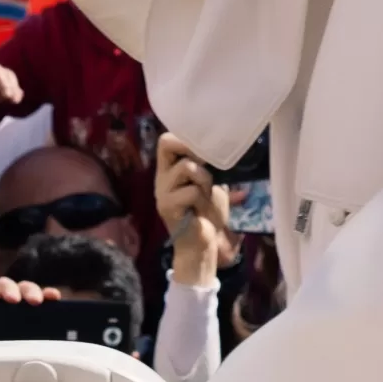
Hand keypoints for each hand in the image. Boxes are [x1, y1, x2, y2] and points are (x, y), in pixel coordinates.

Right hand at [155, 134, 233, 284]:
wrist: (203, 244)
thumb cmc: (208, 213)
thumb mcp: (211, 183)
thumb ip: (208, 166)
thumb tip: (220, 145)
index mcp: (170, 169)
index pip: (167, 140)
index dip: (186, 137)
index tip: (207, 147)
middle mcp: (162, 177)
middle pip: (166, 143)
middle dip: (192, 148)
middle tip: (206, 163)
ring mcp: (162, 191)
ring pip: (186, 167)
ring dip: (204, 179)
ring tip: (207, 194)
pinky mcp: (167, 207)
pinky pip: (191, 191)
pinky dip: (203, 199)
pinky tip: (202, 210)